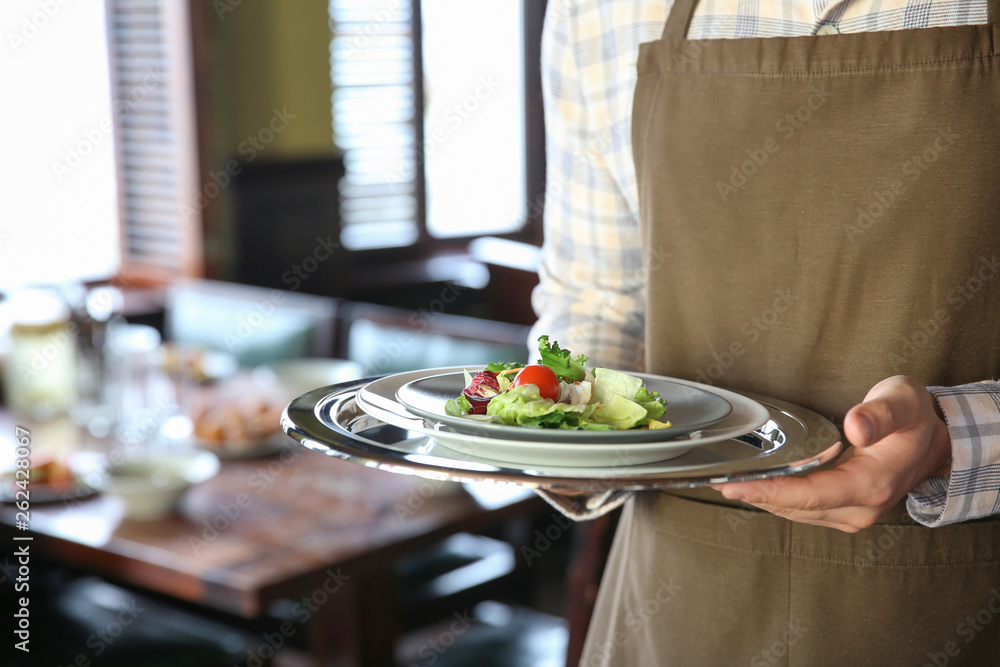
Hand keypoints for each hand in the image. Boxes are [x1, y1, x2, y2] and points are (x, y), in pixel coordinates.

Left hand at [710, 376, 951, 532]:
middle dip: (756, 495)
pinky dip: (778, 501)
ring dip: (764, 500)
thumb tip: (854, 426)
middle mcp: (863, 507)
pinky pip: (804, 512)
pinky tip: (756, 487)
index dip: (770, 491)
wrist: (934, 442)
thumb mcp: (902, 401)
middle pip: (797, 508)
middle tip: (716, 483)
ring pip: (798, 514)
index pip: (811, 494)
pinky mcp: (847, 513)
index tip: (734, 485)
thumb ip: (879, 413)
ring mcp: (855, 514)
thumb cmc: (914, 417)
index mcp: (873, 483)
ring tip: (727, 485)